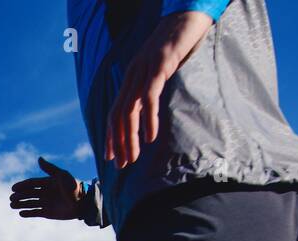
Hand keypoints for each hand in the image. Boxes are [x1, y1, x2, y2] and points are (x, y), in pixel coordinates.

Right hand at [9, 157, 81, 219]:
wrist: (82, 203)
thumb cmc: (73, 187)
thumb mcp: (62, 175)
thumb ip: (50, 168)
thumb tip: (39, 158)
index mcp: (47, 182)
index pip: (31, 183)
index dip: (22, 185)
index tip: (13, 188)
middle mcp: (45, 192)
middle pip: (28, 193)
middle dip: (19, 196)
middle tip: (11, 198)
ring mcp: (46, 203)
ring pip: (30, 203)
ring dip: (21, 204)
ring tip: (12, 206)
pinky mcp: (48, 213)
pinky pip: (35, 213)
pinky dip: (28, 213)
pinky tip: (21, 213)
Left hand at [105, 11, 213, 168]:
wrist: (186, 18)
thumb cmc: (176, 46)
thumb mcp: (159, 71)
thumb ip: (151, 89)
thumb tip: (149, 113)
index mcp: (131, 79)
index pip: (114, 112)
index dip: (111, 136)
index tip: (112, 157)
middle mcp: (132, 76)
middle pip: (117, 115)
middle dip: (118, 143)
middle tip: (121, 165)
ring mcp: (143, 71)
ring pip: (130, 110)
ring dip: (130, 137)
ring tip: (134, 157)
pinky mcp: (158, 67)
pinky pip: (149, 97)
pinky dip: (148, 119)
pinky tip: (151, 136)